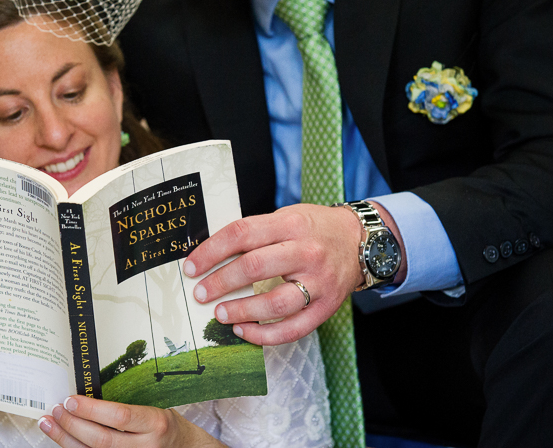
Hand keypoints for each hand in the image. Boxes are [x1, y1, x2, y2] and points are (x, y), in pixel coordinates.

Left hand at [38, 396, 225, 447]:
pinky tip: (65, 441)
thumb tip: (85, 399)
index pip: (119, 416)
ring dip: (67, 440)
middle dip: (73, 425)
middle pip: (101, 440)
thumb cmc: (165, 427)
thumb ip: (125, 409)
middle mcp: (146, 446)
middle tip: (56, 411)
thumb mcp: (153, 410)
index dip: (91, 409)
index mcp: (155, 422)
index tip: (70, 400)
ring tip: (50, 425)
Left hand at [183, 202, 404, 345]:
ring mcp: (319, 282)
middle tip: (200, 293)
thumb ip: (256, 232)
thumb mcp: (287, 217)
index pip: (242, 233)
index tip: (191, 266)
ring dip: (241, 311)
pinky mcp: (327, 308)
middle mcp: (306, 252)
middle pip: (255, 267)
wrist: (361, 242)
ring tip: (219, 314)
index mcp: (291, 224)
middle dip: (220, 282)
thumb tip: (210, 255)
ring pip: (275, 303)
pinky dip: (265, 335)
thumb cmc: (314, 229)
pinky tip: (244, 331)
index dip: (211, 251)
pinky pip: (293, 329)